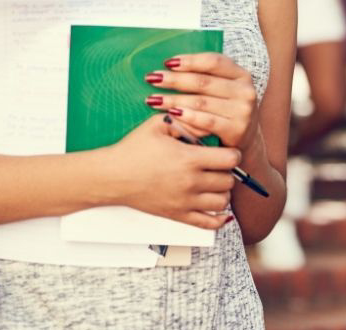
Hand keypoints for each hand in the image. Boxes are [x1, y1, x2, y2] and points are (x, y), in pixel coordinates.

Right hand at [97, 115, 238, 228]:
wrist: (112, 175)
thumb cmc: (133, 149)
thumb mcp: (159, 124)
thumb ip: (187, 120)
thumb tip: (208, 123)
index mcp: (189, 158)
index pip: (230, 159)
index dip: (233, 153)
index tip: (228, 151)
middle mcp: (190, 182)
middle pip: (228, 181)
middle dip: (228, 172)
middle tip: (219, 166)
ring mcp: (185, 202)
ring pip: (223, 202)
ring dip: (223, 192)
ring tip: (215, 183)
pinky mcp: (178, 215)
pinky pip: (208, 223)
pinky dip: (220, 219)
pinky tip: (221, 211)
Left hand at [143, 53, 260, 152]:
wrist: (244, 142)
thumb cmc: (224, 110)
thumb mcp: (222, 90)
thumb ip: (205, 76)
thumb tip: (170, 64)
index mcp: (241, 75)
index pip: (213, 61)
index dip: (190, 61)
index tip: (167, 63)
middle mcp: (245, 90)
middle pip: (204, 81)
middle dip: (174, 80)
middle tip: (151, 79)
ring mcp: (243, 110)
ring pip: (201, 102)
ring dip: (173, 100)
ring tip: (153, 99)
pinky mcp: (237, 129)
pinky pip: (206, 121)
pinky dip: (187, 117)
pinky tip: (171, 114)